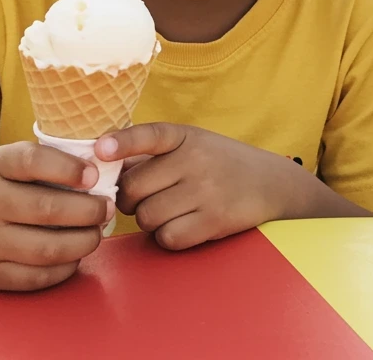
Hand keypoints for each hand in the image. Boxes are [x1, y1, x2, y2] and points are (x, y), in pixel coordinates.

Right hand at [0, 142, 107, 290]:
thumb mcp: (9, 161)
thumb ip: (47, 162)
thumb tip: (101, 171)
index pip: (33, 160)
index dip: (69, 168)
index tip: (95, 175)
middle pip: (47, 209)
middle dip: (89, 210)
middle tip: (107, 207)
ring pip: (45, 249)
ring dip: (83, 242)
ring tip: (96, 232)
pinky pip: (34, 277)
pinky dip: (64, 268)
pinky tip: (75, 255)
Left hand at [97, 124, 299, 250]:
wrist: (270, 183)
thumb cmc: (219, 164)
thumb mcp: (192, 146)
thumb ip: (151, 155)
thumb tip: (102, 168)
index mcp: (185, 136)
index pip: (150, 134)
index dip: (123, 142)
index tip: (101, 150)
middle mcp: (196, 159)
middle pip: (133, 189)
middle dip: (131, 199)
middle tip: (149, 197)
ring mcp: (206, 189)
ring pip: (146, 217)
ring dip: (152, 221)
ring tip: (174, 210)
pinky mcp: (214, 219)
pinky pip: (168, 238)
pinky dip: (170, 237)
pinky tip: (187, 224)